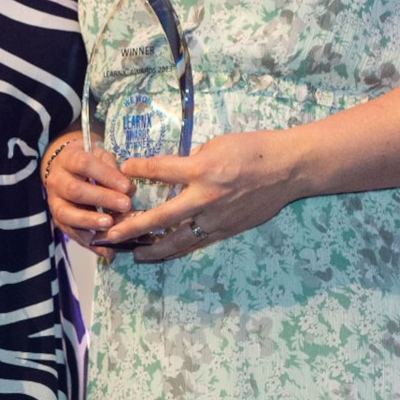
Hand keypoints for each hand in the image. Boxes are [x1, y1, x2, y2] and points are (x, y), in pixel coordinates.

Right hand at [41, 131, 134, 261]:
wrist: (65, 170)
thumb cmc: (88, 162)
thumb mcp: (99, 155)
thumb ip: (112, 169)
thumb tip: (128, 190)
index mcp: (67, 159)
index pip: (84, 164)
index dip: (106, 175)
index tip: (126, 186)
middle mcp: (56, 181)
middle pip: (74, 190)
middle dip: (101, 199)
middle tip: (125, 205)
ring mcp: (54, 202)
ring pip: (67, 214)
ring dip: (90, 221)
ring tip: (110, 225)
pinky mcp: (58, 220)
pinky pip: (71, 233)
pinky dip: (90, 243)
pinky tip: (107, 250)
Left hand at [104, 129, 303, 262]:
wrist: (288, 168)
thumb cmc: (253, 149)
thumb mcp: (217, 144)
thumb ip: (193, 160)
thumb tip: (175, 171)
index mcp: (202, 169)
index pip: (161, 170)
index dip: (139, 169)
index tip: (123, 168)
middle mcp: (206, 197)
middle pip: (161, 216)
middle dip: (133, 226)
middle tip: (111, 234)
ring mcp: (217, 217)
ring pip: (179, 239)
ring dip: (153, 248)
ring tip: (134, 255)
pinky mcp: (228, 229)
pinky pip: (198, 240)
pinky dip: (180, 246)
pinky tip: (165, 250)